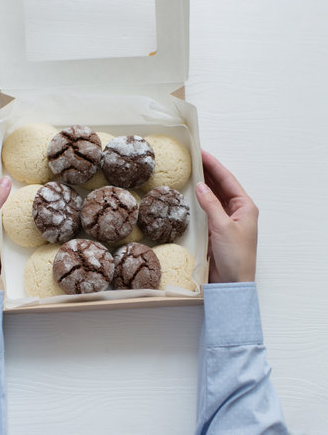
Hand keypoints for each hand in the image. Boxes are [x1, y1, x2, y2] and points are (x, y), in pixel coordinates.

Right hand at [195, 151, 257, 282]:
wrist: (233, 283)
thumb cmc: (236, 256)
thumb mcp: (223, 227)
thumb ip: (211, 204)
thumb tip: (201, 186)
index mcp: (245, 207)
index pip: (227, 180)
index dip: (214, 165)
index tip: (201, 153)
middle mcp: (236, 211)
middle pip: (220, 186)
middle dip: (207, 172)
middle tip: (192, 158)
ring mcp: (225, 220)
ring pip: (213, 197)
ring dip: (203, 185)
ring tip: (190, 171)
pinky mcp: (216, 230)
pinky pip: (206, 210)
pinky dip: (198, 201)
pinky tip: (189, 194)